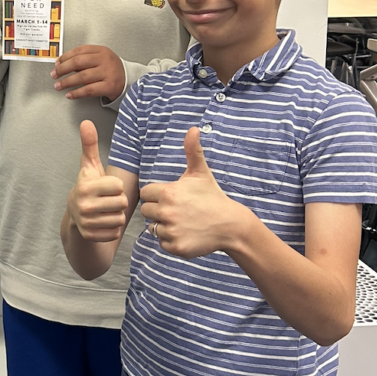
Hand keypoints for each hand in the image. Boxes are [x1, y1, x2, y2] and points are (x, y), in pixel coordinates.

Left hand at [51, 46, 124, 100]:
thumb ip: (84, 60)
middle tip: (54, 74)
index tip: (57, 63)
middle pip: (78, 62)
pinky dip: (77, 93)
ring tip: (58, 85)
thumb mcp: (100, 59)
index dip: (65, 57)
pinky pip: (89, 90)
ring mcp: (108, 73)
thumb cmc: (111, 69)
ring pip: (82, 76)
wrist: (128, 80)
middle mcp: (104, 60)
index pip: (79, 50)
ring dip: (67, 82)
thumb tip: (61, 64)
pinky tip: (70, 95)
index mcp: (101, 50)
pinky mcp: (109, 86)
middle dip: (63, 69)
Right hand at [67, 121, 128, 241]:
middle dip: (118, 201)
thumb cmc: (88, 186)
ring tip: (105, 210)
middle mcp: (84, 206)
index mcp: (85, 187)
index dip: (116, 187)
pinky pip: (115, 232)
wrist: (74, 214)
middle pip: (121, 203)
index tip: (106, 187)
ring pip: (120, 218)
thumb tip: (86, 122)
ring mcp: (87, 223)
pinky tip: (103, 222)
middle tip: (107, 200)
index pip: (118, 186)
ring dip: (116, 215)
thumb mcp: (89, 166)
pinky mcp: (91, 236)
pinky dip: (112, 228)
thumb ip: (89, 144)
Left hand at [139, 127, 245, 257]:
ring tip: (182, 221)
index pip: (146, 193)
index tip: (172, 196)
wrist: (230, 225)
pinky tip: (185, 233)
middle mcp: (166, 212)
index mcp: (168, 193)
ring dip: (164, 226)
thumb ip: (192, 150)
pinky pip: (162, 243)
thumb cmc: (212, 197)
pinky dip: (171, 240)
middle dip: (158, 210)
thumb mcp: (201, 173)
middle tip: (178, 210)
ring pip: (153, 228)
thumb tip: (193, 128)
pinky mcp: (176, 247)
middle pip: (147, 211)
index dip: (156, 195)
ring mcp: (171, 231)